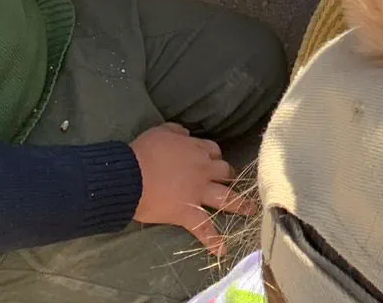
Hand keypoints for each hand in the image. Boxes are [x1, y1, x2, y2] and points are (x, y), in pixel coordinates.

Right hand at [130, 123, 255, 255]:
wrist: (131, 177)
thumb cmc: (144, 152)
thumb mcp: (162, 132)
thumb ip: (177, 131)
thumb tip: (186, 133)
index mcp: (196, 150)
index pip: (214, 152)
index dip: (214, 157)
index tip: (212, 161)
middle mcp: (203, 171)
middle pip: (225, 172)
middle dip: (230, 177)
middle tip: (233, 182)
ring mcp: (198, 193)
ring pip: (226, 198)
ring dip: (240, 205)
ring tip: (251, 210)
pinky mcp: (188, 213)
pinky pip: (204, 229)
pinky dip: (213, 240)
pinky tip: (222, 249)